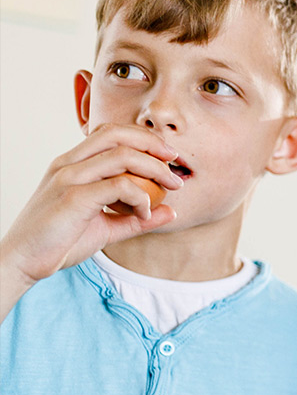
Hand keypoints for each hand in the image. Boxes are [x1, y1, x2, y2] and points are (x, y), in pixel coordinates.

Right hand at [0, 124, 180, 305]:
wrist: (23, 262)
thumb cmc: (60, 243)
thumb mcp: (105, 228)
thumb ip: (137, 218)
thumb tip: (172, 211)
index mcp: (71, 164)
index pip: (109, 133)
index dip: (142, 138)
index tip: (167, 156)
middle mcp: (68, 164)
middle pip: (117, 134)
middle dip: (153, 144)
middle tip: (175, 163)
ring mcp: (68, 178)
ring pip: (122, 155)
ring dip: (154, 169)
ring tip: (171, 187)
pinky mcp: (73, 197)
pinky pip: (119, 185)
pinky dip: (141, 197)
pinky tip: (144, 213)